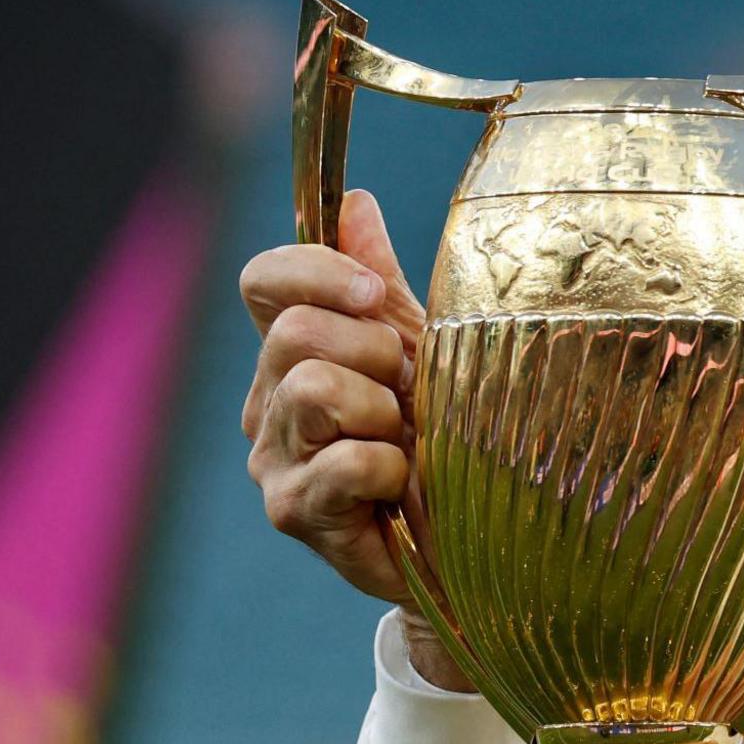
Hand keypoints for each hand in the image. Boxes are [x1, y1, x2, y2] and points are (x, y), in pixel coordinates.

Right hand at [239, 189, 466, 690]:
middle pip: (294, 333)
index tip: (375, 296)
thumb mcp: (430, 350)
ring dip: (384, 413)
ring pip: (312, 389)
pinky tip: (407, 489)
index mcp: (295, 351)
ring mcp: (273, 459)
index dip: (315, 272)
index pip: (264, 281)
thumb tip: (354, 202)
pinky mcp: (294, 512)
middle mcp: (268, 401)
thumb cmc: (452, 441)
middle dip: (376, 355)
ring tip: (408, 444)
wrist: (479, 541)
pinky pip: (346, 461)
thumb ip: (382, 285)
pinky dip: (394, 471)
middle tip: (411, 397)